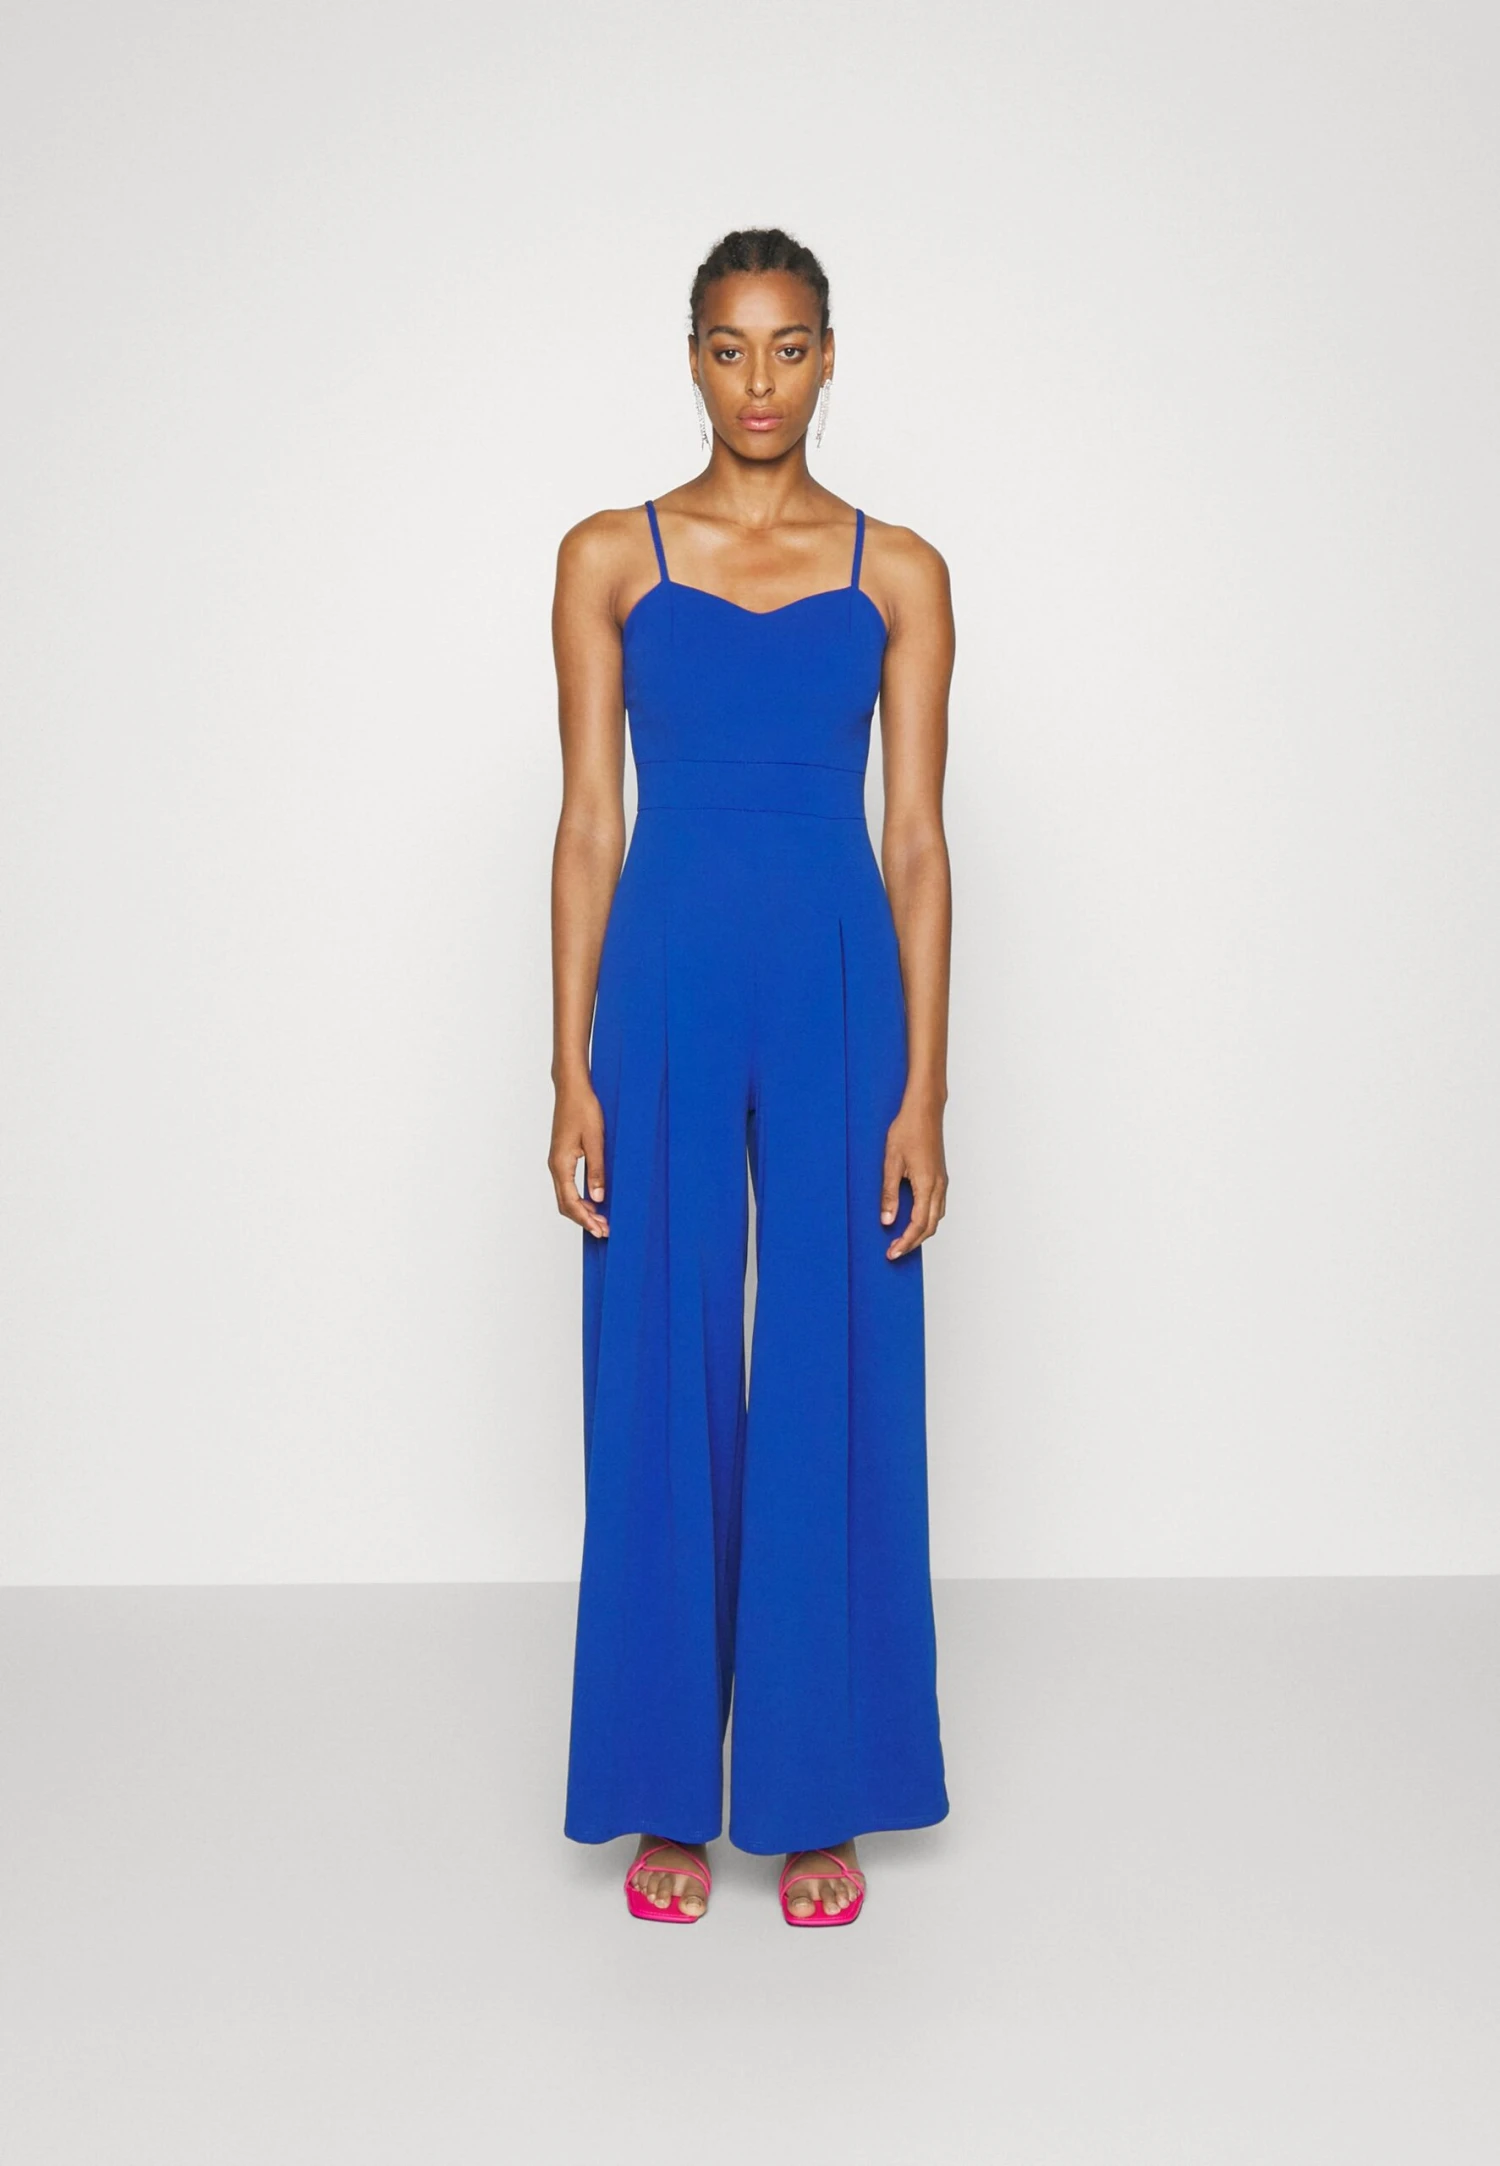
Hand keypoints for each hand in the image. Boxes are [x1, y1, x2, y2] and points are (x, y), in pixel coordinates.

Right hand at [550, 1081, 608, 1237]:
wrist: (571, 1089)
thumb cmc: (583, 1109)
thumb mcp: (596, 1140)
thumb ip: (597, 1170)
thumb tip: (598, 1198)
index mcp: (561, 1164)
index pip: (571, 1202)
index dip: (586, 1220)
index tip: (600, 1230)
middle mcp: (555, 1166)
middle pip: (565, 1204)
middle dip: (584, 1220)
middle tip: (604, 1230)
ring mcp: (557, 1162)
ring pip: (565, 1196)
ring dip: (581, 1210)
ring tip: (600, 1219)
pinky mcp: (562, 1157)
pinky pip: (567, 1185)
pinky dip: (579, 1198)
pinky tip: (593, 1200)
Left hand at [880, 1095, 947, 1259]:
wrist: (925, 1110)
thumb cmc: (908, 1130)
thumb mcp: (891, 1162)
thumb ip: (889, 1194)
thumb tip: (887, 1220)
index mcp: (927, 1184)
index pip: (918, 1224)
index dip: (905, 1242)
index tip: (892, 1252)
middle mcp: (939, 1186)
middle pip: (930, 1226)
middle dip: (913, 1243)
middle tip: (894, 1251)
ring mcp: (942, 1181)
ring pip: (936, 1217)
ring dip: (921, 1232)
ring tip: (902, 1240)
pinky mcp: (940, 1176)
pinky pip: (937, 1206)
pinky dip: (927, 1220)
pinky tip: (913, 1220)